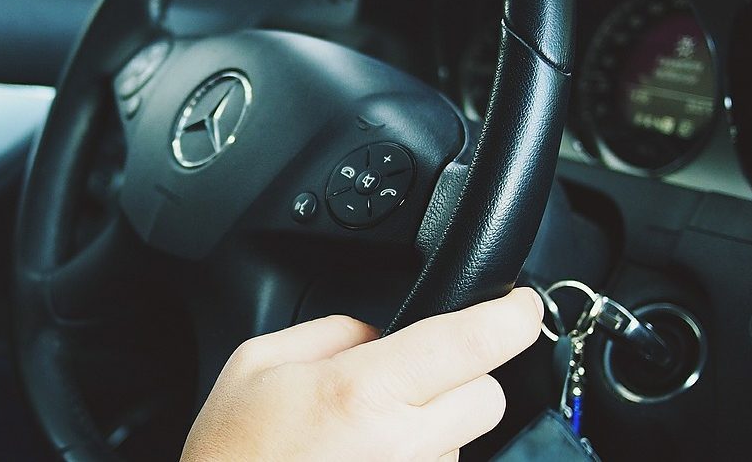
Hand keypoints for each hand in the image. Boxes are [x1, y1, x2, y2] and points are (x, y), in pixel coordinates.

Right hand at [180, 288, 543, 460]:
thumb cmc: (232, 455)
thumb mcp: (257, 364)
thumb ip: (331, 333)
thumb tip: (378, 334)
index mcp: (363, 391)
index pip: (472, 342)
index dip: (511, 316)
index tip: (519, 306)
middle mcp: (400, 445)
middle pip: (487, 397)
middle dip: (460, 379)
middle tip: (408, 381)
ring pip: (462, 442)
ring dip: (431, 430)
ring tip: (362, 438)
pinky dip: (411, 461)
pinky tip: (362, 461)